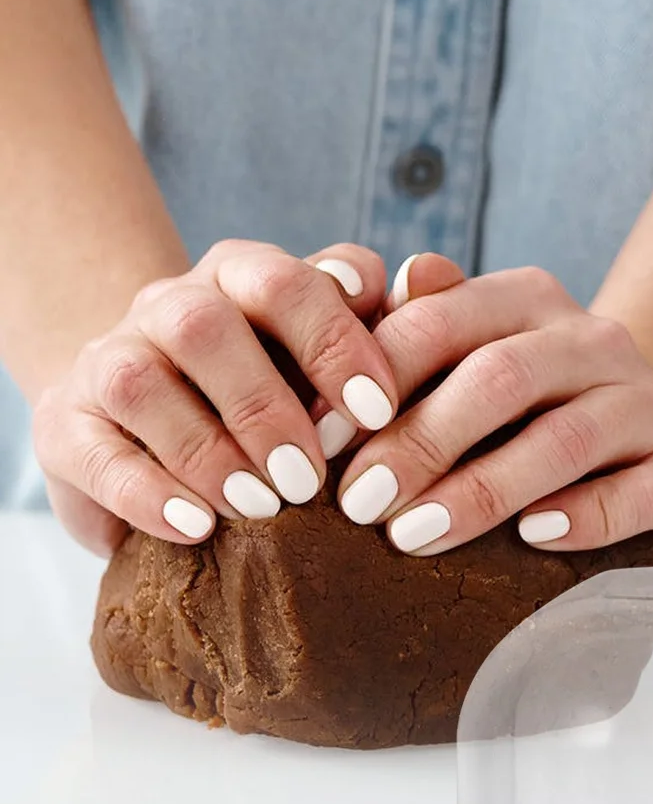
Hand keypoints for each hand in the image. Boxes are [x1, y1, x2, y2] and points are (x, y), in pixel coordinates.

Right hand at [33, 241, 399, 554]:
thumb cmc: (278, 390)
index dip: (337, 341)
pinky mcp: (66, 425)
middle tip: (312, 477)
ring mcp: (110, 357)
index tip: (381, 410)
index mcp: (246, 276)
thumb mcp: (334, 359)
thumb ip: (387, 318)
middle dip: (266, 404)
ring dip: (209, 450)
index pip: (290, 280)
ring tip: (263, 507)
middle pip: (206, 323)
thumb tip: (434, 280)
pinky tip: (197, 527)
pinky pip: (93, 450)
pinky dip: (147, 493)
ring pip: (142, 382)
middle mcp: (172, 303)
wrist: (160, 424)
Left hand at [335, 259, 652, 560]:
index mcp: (533, 300)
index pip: (444, 319)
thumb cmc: (527, 418)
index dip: (375, 377)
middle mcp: (600, 340)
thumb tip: (380, 280)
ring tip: (416, 537)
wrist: (647, 453)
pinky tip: (533, 539)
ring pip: (569, 436)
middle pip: (503, 376)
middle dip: (421, 441)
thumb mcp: (468, 368)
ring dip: (485, 489)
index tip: (320, 441)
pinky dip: (585, 515)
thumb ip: (420, 329)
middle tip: (358, 506)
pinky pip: (642, 491)